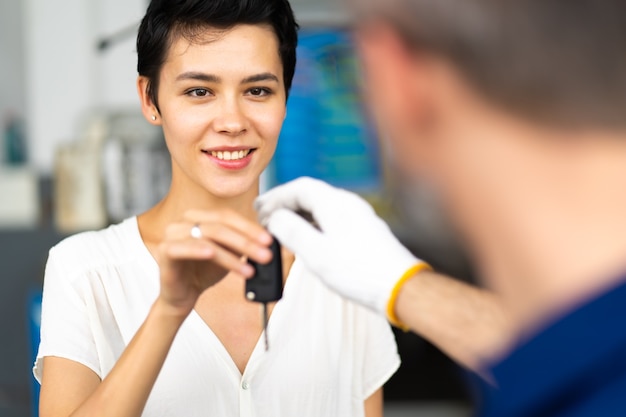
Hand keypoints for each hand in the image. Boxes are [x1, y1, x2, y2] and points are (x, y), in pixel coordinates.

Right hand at [156, 209, 272, 317]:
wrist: (182, 296)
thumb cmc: (203, 272)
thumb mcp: (229, 255)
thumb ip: (243, 244)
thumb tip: (266, 241)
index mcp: (200, 217)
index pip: (227, 216)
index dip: (250, 227)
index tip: (269, 240)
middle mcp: (185, 221)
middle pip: (220, 225)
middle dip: (246, 241)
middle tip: (265, 255)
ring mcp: (173, 234)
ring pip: (208, 238)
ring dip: (232, 255)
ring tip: (249, 270)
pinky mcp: (165, 250)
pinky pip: (183, 248)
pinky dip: (199, 250)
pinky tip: (212, 254)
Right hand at [255, 177, 429, 323]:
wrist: (399, 287)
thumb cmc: (360, 272)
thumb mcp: (316, 254)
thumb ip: (292, 232)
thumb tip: (275, 218)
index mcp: (336, 203)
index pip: (300, 187)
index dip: (276, 196)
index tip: (260, 208)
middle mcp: (349, 204)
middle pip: (311, 194)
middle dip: (286, 204)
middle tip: (266, 218)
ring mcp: (358, 216)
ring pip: (322, 207)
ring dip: (299, 214)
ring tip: (281, 229)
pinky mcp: (364, 231)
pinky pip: (332, 218)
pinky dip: (313, 223)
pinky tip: (307, 239)